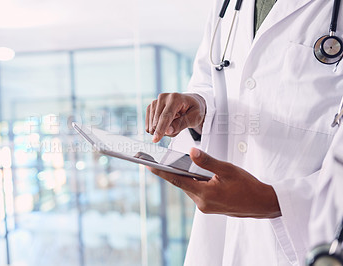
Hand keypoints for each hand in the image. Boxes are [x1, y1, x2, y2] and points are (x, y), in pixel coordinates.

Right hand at [145, 93, 205, 142]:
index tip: (155, 139)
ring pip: (152, 123)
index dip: (160, 129)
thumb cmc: (194, 109)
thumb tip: (167, 131)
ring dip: (162, 129)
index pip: (166, 116)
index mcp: (176, 98)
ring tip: (174, 123)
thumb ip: (181, 124)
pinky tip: (165, 124)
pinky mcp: (151, 106)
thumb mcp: (194, 118)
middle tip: (178, 125)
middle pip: (157, 121)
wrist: (191, 102)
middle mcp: (164, 97)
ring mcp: (156, 101)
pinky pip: (149, 122)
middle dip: (166, 130)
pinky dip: (157, 127)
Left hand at [148, 148, 280, 218]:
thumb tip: (191, 152)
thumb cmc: (248, 186)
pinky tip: (199, 175)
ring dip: (187, 177)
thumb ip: (207, 161)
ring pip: (190, 188)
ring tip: (182, 165)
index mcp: (205, 194)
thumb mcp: (228, 170)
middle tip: (161, 159)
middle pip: (183, 184)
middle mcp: (202, 203)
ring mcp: (206, 207)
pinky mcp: (210, 207)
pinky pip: (197, 192)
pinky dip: (196, 182)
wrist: (263, 204)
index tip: (147, 164)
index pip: (177, 180)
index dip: (161, 172)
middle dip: (174, 172)